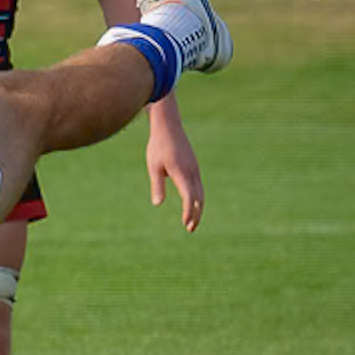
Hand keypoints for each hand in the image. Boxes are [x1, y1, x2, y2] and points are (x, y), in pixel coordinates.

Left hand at [146, 111, 204, 231]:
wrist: (168, 126)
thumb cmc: (158, 146)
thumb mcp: (154, 166)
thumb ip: (157, 185)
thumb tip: (157, 204)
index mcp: (182, 172)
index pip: (189, 197)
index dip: (188, 211)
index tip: (185, 223)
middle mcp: (192, 172)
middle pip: (198, 198)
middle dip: (195, 214)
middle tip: (190, 228)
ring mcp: (195, 169)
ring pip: (200, 192)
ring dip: (197, 207)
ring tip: (191, 221)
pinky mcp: (194, 166)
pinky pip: (198, 186)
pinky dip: (197, 198)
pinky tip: (191, 204)